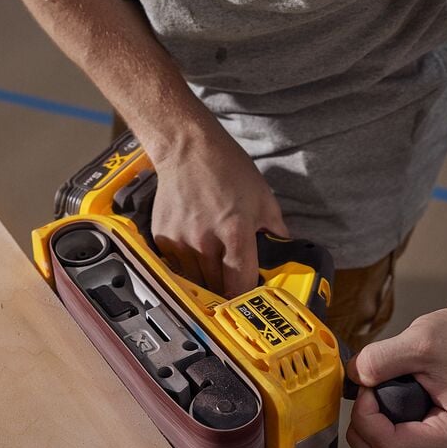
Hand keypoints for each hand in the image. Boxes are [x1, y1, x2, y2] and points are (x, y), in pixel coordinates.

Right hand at [146, 121, 287, 295]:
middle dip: (227, 287)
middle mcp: (205, 242)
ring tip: (215, 263)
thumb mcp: (264, 198)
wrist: (187, 149)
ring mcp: (180, 242)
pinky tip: (196, 248)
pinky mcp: (163, 238)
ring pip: (195, 279)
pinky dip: (187, 263)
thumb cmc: (227, 168)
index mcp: (235, 233)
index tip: (250, 298)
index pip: (240, 284)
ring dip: (207, 277)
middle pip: (217, 287)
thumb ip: (276, 230)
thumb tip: (284, 251)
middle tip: (234, 280)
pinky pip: (176, 265)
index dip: (246, 296)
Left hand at [346, 307, 446, 447]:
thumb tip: (351, 378)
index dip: (365, 417)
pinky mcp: (433, 447)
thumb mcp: (417, 341)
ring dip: (368, 444)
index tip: (366, 387)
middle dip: (363, 437)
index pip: (390, 447)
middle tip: (366, 400)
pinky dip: (377, 443)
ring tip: (373, 407)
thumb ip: (377, 361)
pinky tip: (380, 413)